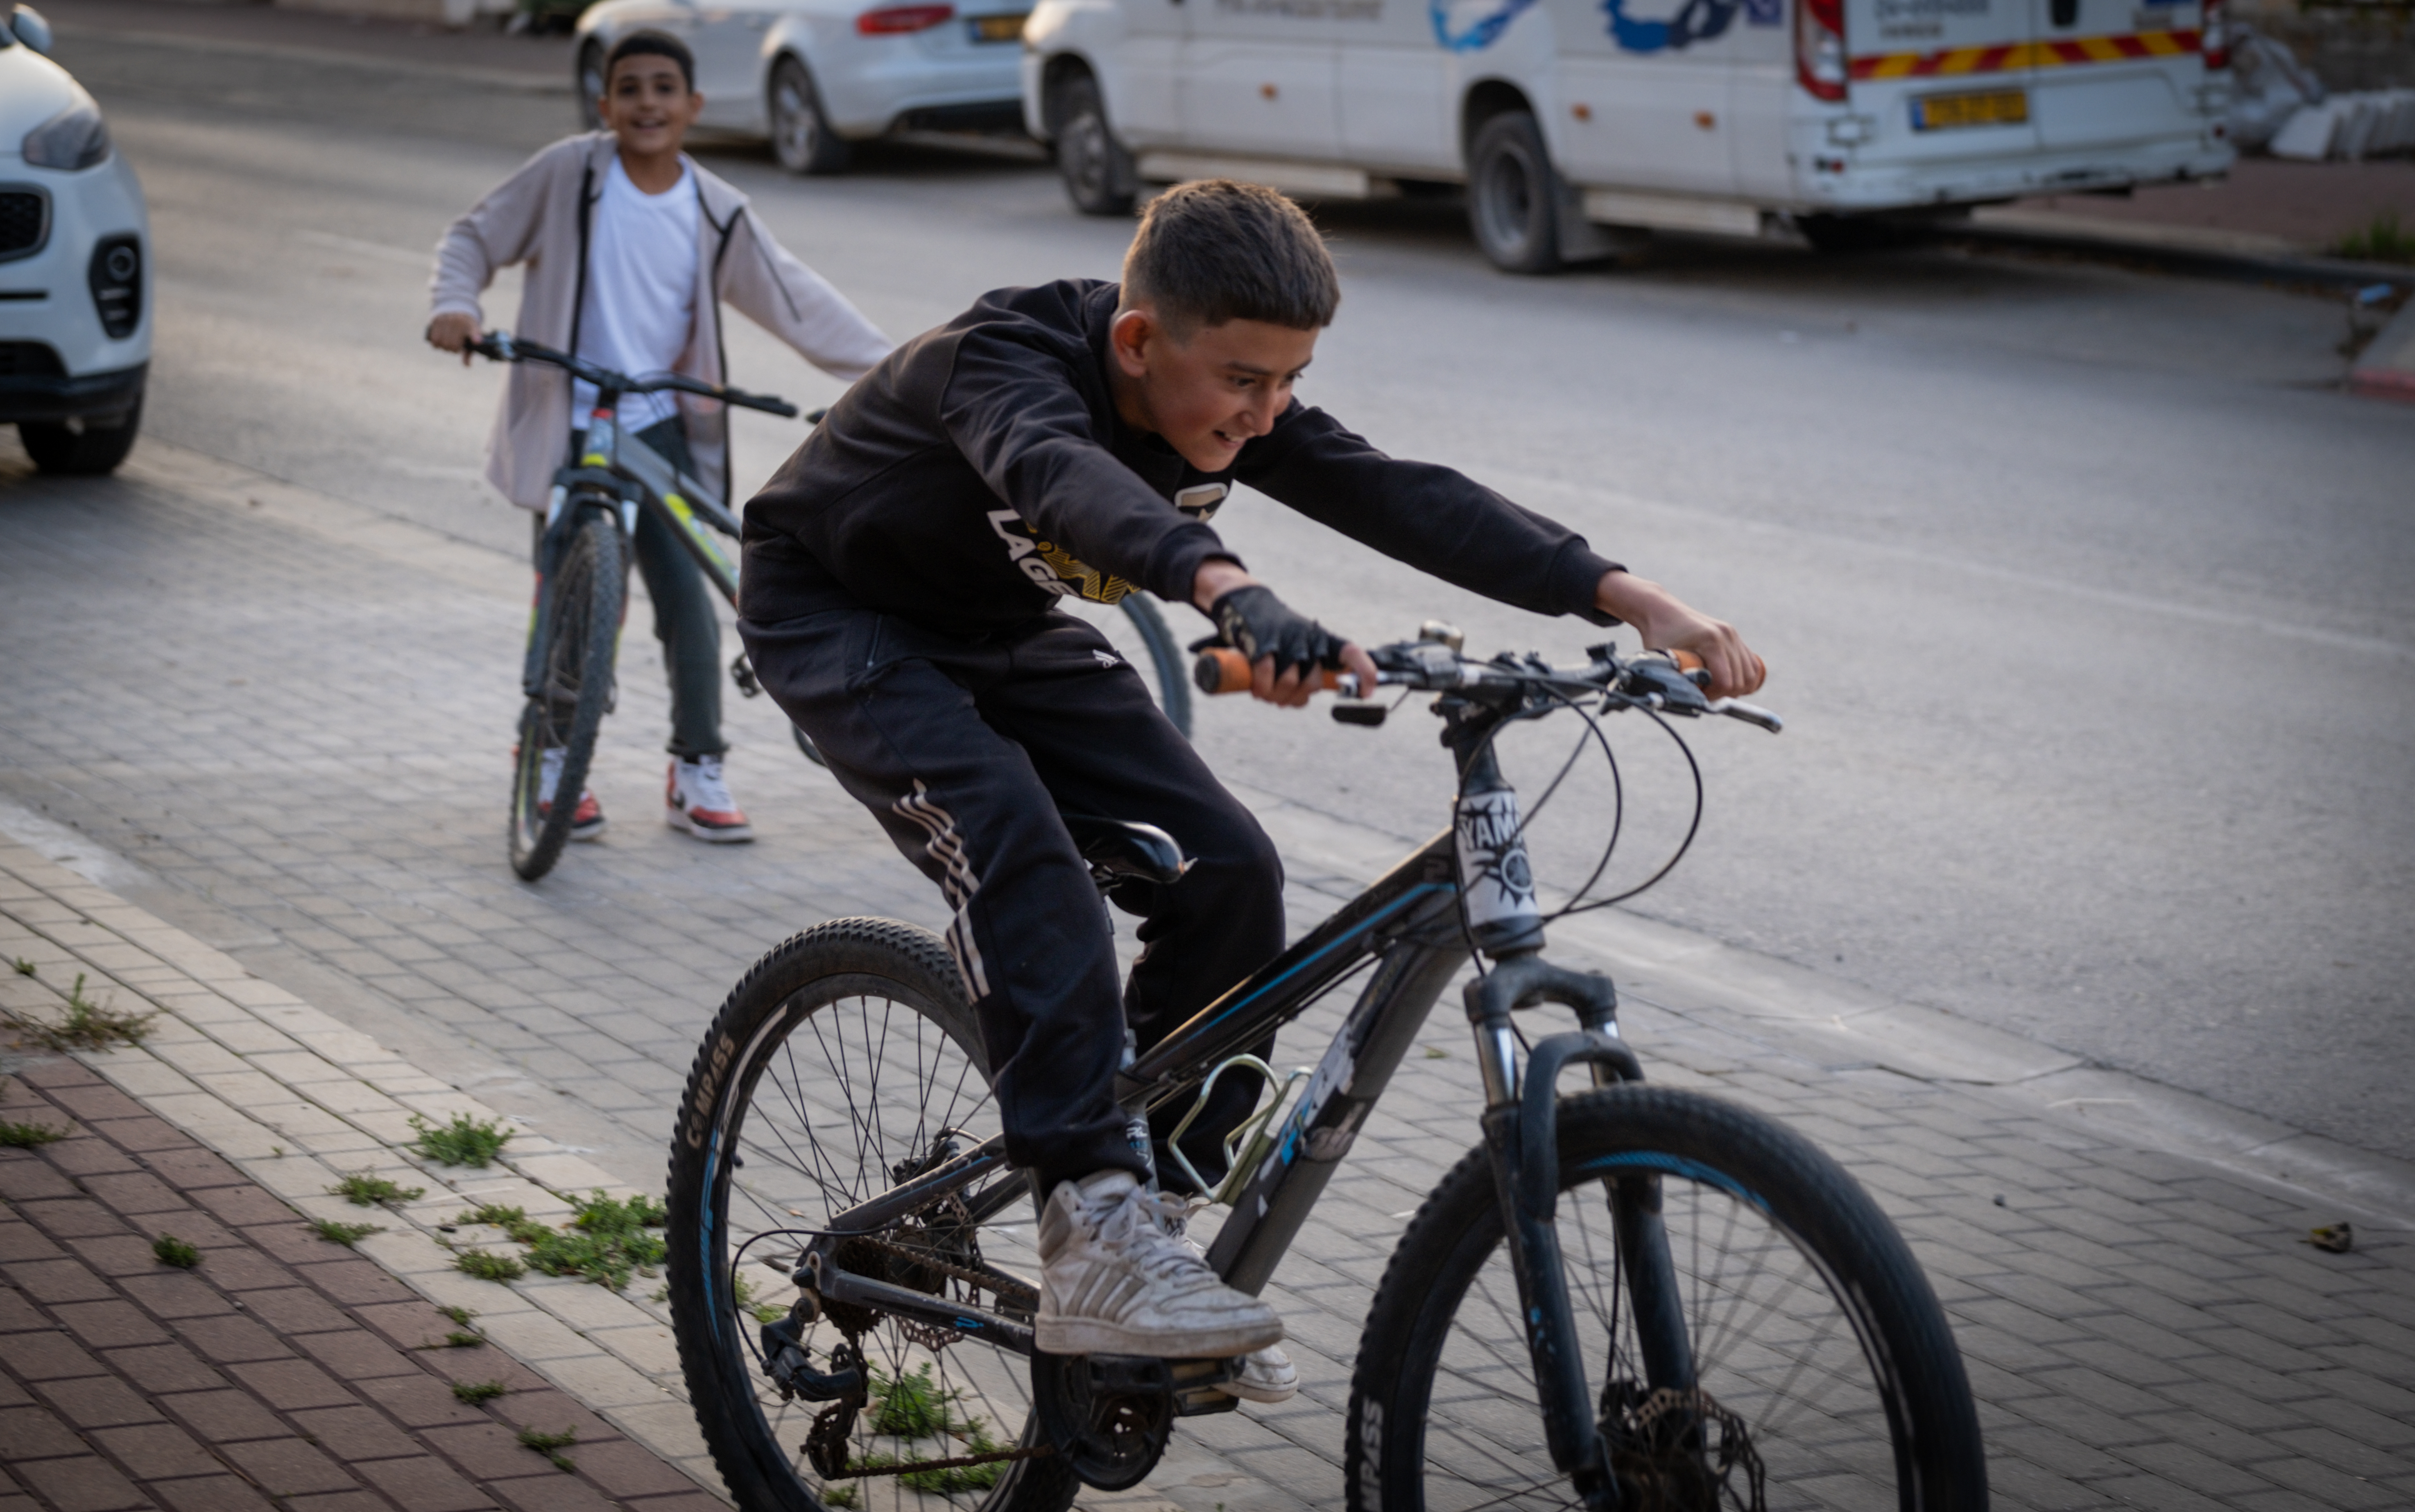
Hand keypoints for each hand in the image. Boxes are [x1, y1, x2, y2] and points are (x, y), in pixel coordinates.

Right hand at [426, 311, 482, 365]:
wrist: (457, 310)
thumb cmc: (465, 329)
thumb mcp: (470, 338)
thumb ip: (469, 352)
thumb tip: (467, 365)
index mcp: (471, 325)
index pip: (474, 331)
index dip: (475, 337)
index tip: (477, 341)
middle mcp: (459, 321)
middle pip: (453, 345)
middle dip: (453, 350)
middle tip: (455, 347)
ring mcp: (447, 320)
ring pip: (442, 343)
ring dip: (444, 347)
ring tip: (447, 344)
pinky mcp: (437, 320)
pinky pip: (434, 339)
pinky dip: (436, 344)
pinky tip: (440, 342)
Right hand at [1193, 566, 1378, 708]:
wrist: (1248, 605)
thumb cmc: (1279, 635)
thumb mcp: (1301, 646)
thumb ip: (1308, 670)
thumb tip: (1302, 699)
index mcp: (1322, 640)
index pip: (1351, 653)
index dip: (1364, 673)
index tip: (1366, 694)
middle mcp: (1309, 639)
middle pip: (1312, 684)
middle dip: (1295, 698)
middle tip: (1282, 699)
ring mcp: (1287, 640)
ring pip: (1289, 683)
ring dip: (1276, 697)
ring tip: (1267, 695)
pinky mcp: (1263, 641)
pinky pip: (1266, 675)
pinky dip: (1262, 689)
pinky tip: (1258, 692)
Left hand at [1595, 570, 1765, 698]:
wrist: (1662, 612)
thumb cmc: (1660, 637)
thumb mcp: (1666, 660)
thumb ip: (1680, 681)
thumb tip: (1692, 703)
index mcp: (1711, 640)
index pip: (1726, 682)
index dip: (1713, 696)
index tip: (1698, 695)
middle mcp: (1727, 635)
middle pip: (1741, 681)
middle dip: (1724, 694)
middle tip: (1705, 694)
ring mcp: (1733, 635)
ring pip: (1751, 674)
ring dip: (1737, 688)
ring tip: (1716, 689)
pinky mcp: (1735, 637)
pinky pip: (1752, 664)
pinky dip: (1745, 678)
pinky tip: (1729, 683)